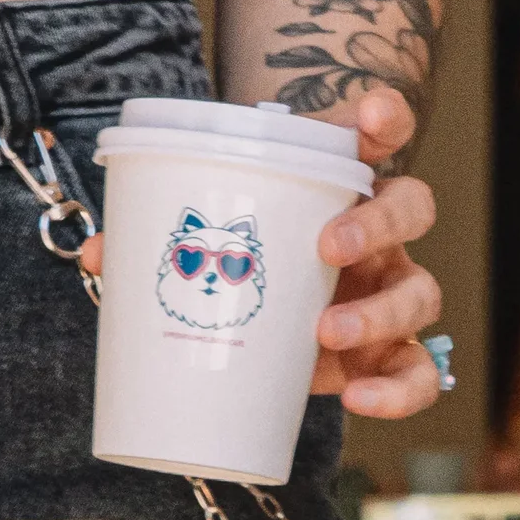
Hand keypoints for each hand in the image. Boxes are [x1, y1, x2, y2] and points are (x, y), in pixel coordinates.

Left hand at [72, 83, 441, 422]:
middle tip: (327, 246)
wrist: (268, 337)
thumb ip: (165, 245)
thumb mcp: (215, 250)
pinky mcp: (386, 359)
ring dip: (379, 311)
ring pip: (420, 292)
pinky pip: (417, 375)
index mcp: (340, 192)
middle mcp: (378, 238)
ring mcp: (389, 297)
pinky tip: (362, 401)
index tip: (365, 119)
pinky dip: (400, 392)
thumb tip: (99, 255)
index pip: (380, 135)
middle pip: (411, 207)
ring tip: (326, 331)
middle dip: (377, 222)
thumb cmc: (247, 274)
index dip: (383, 119)